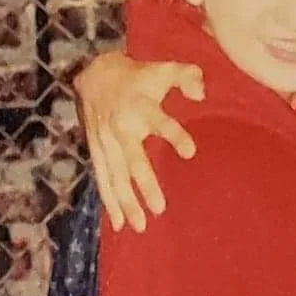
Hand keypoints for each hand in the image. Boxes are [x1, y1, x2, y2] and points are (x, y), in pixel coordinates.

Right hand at [74, 52, 205, 232]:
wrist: (94, 75)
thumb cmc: (138, 77)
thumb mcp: (163, 69)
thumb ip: (186, 77)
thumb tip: (201, 95)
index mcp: (140, 106)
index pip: (160, 121)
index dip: (174, 134)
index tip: (190, 152)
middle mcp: (122, 127)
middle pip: (133, 160)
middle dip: (144, 185)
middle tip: (159, 209)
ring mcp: (106, 142)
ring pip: (116, 176)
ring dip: (127, 202)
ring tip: (141, 226)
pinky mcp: (96, 152)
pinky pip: (103, 179)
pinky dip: (110, 202)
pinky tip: (119, 225)